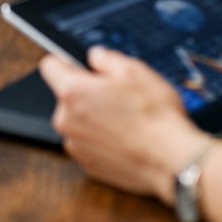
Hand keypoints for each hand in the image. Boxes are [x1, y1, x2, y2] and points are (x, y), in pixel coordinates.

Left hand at [39, 47, 208, 204]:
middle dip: (87, 93)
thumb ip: (106, 58)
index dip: (65, 61)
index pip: (50, 66)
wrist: (172, 160)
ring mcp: (76, 146)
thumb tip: (95, 57)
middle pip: (67, 97)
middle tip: (116, 94)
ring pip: (78, 122)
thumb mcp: (134, 70)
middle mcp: (66, 120)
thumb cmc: (155, 116)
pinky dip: (102, 140)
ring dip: (94, 118)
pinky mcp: (89, 165)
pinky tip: (125, 138)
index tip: (77, 65)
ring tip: (125, 119)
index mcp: (73, 92)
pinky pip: (89, 144)